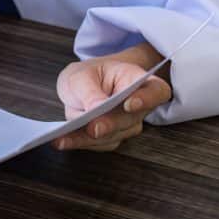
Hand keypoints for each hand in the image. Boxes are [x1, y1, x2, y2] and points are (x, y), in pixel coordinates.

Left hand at [54, 45, 170, 151]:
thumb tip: (96, 109)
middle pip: (131, 118)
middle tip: (93, 128)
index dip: (148, 99)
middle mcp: (139, 106)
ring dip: (89, 139)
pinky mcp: (114, 137)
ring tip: (64, 138)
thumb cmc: (88, 75)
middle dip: (110, 124)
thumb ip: (90, 90)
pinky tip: (62, 141)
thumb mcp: (82, 75)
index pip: (156, 91)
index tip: (130, 104)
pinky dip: (80, 143)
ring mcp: (128, 124)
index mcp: (137, 80)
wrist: (84, 84)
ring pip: (114, 135)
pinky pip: (100, 144)